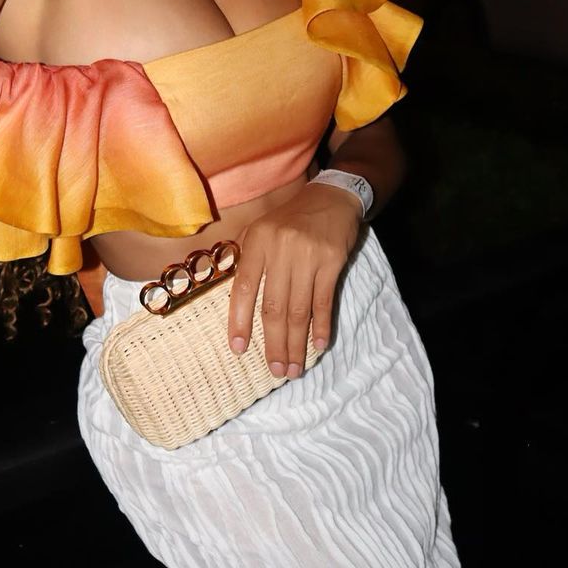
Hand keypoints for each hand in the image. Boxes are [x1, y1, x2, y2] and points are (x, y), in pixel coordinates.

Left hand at [227, 181, 362, 377]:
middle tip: (275, 370)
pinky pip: (324, 301)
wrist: (331, 197)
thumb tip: (234, 303)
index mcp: (256, 242)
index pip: (243, 289)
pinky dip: (321, 326)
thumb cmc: (290, 219)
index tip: (238, 349)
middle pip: (273, 306)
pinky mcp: (333, 261)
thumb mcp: (260, 230)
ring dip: (296, 343)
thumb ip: (246, 261)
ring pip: (298, 310)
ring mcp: (308, 255)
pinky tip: (318, 345)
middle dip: (273, 343)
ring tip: (294, 368)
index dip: (239, 322)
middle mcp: (280, 248)